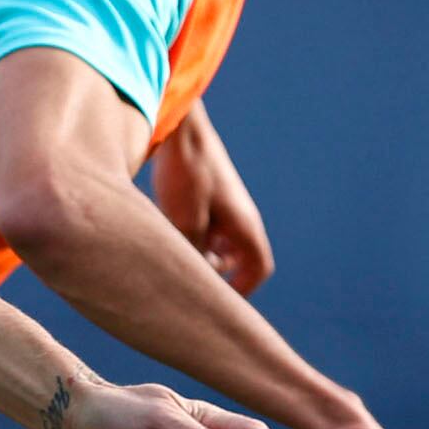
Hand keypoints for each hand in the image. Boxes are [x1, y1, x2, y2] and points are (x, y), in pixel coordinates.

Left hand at [152, 125, 273, 292]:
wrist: (181, 130)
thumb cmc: (187, 172)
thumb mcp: (186, 221)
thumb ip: (194, 255)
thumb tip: (194, 280)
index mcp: (244, 225)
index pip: (259, 268)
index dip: (243, 289)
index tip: (217, 298)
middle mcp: (241, 217)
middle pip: (240, 259)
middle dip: (217, 273)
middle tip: (190, 278)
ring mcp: (227, 205)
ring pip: (221, 244)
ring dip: (203, 255)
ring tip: (176, 252)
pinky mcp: (210, 197)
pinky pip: (209, 227)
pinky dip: (195, 237)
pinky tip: (169, 231)